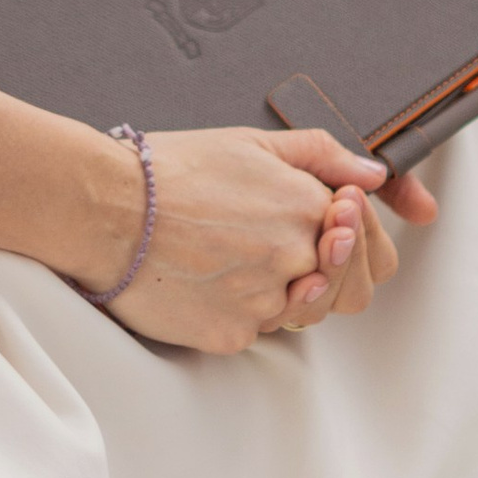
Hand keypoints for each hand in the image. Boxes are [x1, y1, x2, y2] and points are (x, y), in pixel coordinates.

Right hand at [107, 128, 415, 354]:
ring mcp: (266, 303)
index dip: (353, 237)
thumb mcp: (251, 142)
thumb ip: (322, 154)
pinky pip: (254, 332)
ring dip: (282, 290)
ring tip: (236, 255)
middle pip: (345, 289)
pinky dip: (236, 309)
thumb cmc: (169, 171)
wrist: (106, 209)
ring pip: (300, 313)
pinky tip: (207, 276)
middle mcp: (296, 259)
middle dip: (325, 270)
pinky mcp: (232, 334)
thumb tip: (372, 174)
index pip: (368, 246)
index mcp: (308, 208)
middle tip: (274, 245)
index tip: (329, 227)